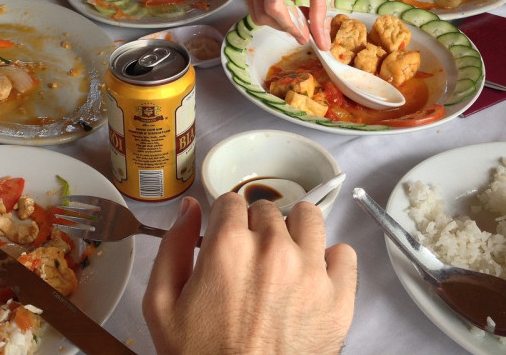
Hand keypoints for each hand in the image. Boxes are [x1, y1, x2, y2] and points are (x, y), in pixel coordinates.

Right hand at [143, 193, 357, 354]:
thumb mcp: (161, 305)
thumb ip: (173, 247)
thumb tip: (190, 209)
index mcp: (228, 247)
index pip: (231, 201)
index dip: (224, 219)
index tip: (225, 237)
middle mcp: (272, 250)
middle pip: (267, 210)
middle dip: (255, 228)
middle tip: (249, 259)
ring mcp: (310, 272)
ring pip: (309, 218)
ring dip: (295, 231)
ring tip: (283, 257)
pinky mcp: (339, 298)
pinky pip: (344, 254)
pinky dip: (330, 261)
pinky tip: (311, 277)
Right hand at [226, 0, 336, 48]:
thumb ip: (322, 7)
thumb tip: (322, 43)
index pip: (274, 5)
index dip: (290, 26)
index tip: (304, 35)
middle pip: (261, 12)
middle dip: (283, 24)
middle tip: (301, 22)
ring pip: (252, 9)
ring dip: (274, 14)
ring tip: (291, 1)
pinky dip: (263, 1)